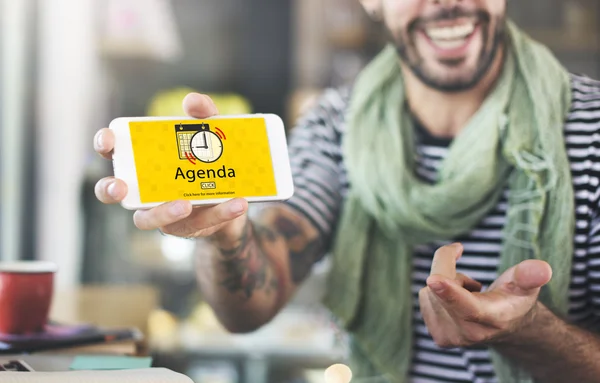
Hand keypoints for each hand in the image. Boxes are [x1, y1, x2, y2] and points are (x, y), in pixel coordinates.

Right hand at [93, 93, 247, 243]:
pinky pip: (199, 223)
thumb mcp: (212, 133)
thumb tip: (192, 101)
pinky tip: (238, 203)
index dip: (104, 145)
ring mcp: (162, 211)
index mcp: (143, 161)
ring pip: (147, 219)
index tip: (109, 140)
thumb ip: (204, 114)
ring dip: (162, 213)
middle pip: (112, 192)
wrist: (238, 193)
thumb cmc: (211, 158)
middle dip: (110, 189)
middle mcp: (143, 188)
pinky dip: (220, 213)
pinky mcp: (187, 227)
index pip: (113, 152)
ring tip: (187, 204)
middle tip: (120, 187)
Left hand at [419, 243, 552, 347]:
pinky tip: (456, 301)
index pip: (467, 306)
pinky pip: (425, 297)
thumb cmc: (514, 298)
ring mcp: (450, 338)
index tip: (433, 279)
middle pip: (440, 287)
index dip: (449, 291)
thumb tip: (542, 269)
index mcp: (492, 319)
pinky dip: (437, 292)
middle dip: (449, 268)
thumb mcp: (526, 284)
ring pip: (430, 290)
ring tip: (469, 294)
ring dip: (445, 282)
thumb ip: (530, 275)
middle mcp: (469, 334)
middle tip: (473, 279)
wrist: (506, 326)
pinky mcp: (437, 336)